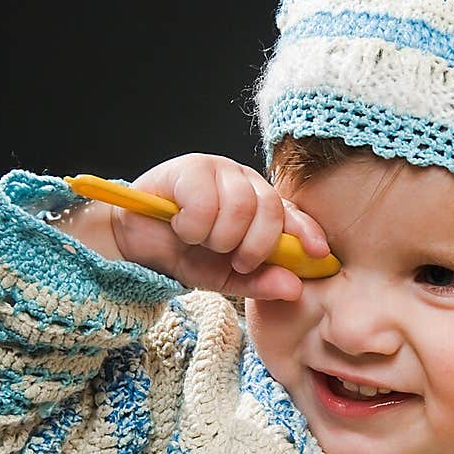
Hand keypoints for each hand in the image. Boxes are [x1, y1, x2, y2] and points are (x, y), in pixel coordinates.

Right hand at [64, 154, 329, 300]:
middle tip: (235, 258)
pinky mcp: (191, 166)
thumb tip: (294, 288)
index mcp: (260, 207)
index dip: (307, 231)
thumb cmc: (184, 254)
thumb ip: (259, 282)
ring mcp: (219, 170)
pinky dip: (193, 224)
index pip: (292, 214)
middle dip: (255, 244)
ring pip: (240, 205)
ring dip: (219, 236)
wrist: (136, 243)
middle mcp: (245, 183)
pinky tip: (181, 225)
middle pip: (270, 209)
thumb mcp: (226, 277)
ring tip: (201, 241)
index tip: (318, 254)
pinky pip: (206, 199)